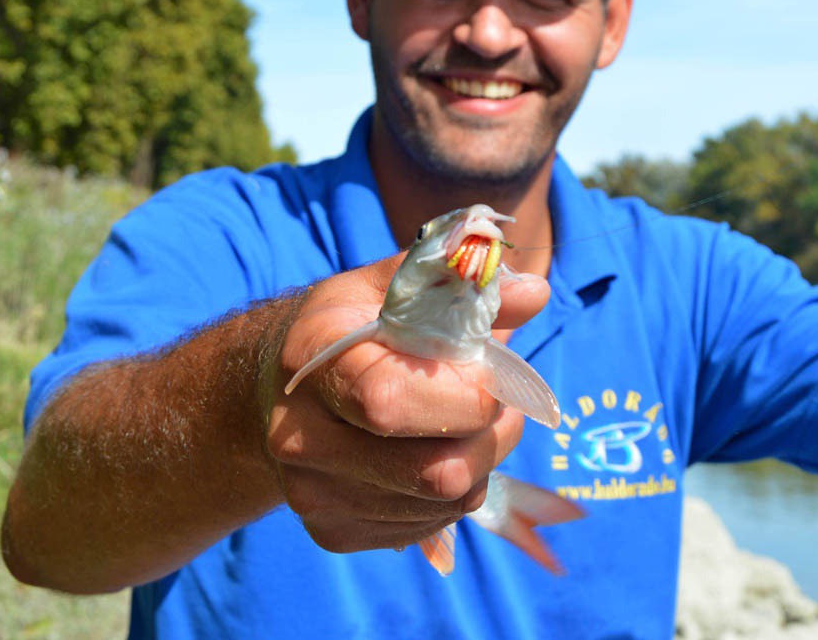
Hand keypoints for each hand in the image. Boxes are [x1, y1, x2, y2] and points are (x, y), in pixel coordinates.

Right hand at [263, 254, 550, 553]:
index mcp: (313, 360)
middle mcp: (299, 437)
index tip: (488, 370)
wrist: (284, 383)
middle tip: (492, 400)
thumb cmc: (353, 326)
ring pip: (447, 502)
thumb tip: (533, 294)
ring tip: (463, 422)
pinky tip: (433, 453)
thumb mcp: (397, 287)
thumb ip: (464, 285)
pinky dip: (454, 493)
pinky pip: (433, 525)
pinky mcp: (332, 533)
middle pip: (438, 471)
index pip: (394, 402)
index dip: (467, 394)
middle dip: (491, 432)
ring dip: (480, 462)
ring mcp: (312, 494)